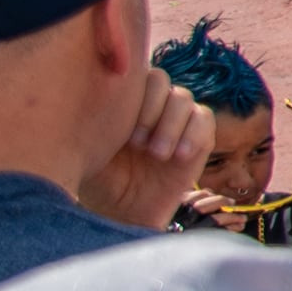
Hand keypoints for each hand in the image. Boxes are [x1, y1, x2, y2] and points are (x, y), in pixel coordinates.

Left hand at [81, 70, 217, 230]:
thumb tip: (86, 90)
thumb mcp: (88, 149)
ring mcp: (176, 122)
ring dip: (171, 125)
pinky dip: (194, 135)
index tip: (122, 134)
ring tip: (156, 155)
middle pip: (161, 82)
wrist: (125, 215)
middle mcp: (152, 107)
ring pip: (184, 99)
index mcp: (124, 103)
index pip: (135, 75)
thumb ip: (94, 120)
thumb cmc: (100, 183)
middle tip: (138, 145)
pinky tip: (178, 157)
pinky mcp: (198, 141)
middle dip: (151, 111)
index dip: (133, 97)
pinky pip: (205, 121)